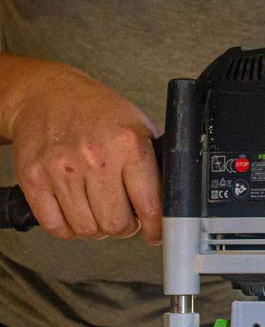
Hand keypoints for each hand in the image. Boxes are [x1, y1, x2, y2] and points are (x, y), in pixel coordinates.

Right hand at [9, 62, 161, 243]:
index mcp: (128, 142)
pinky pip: (56, 227)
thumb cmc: (95, 110)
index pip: (149, 205)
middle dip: (124, 226)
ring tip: (98, 208)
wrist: (46, 94)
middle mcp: (95, 156)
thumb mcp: (137, 126)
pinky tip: (75, 211)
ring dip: (96, 227)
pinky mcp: (33, 179)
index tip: (156, 232)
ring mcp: (61, 169)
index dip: (156, 227)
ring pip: (86, 230)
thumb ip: (153, 163)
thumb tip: (168, 200)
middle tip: (123, 215)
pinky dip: (68, 228)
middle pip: (116, 225)